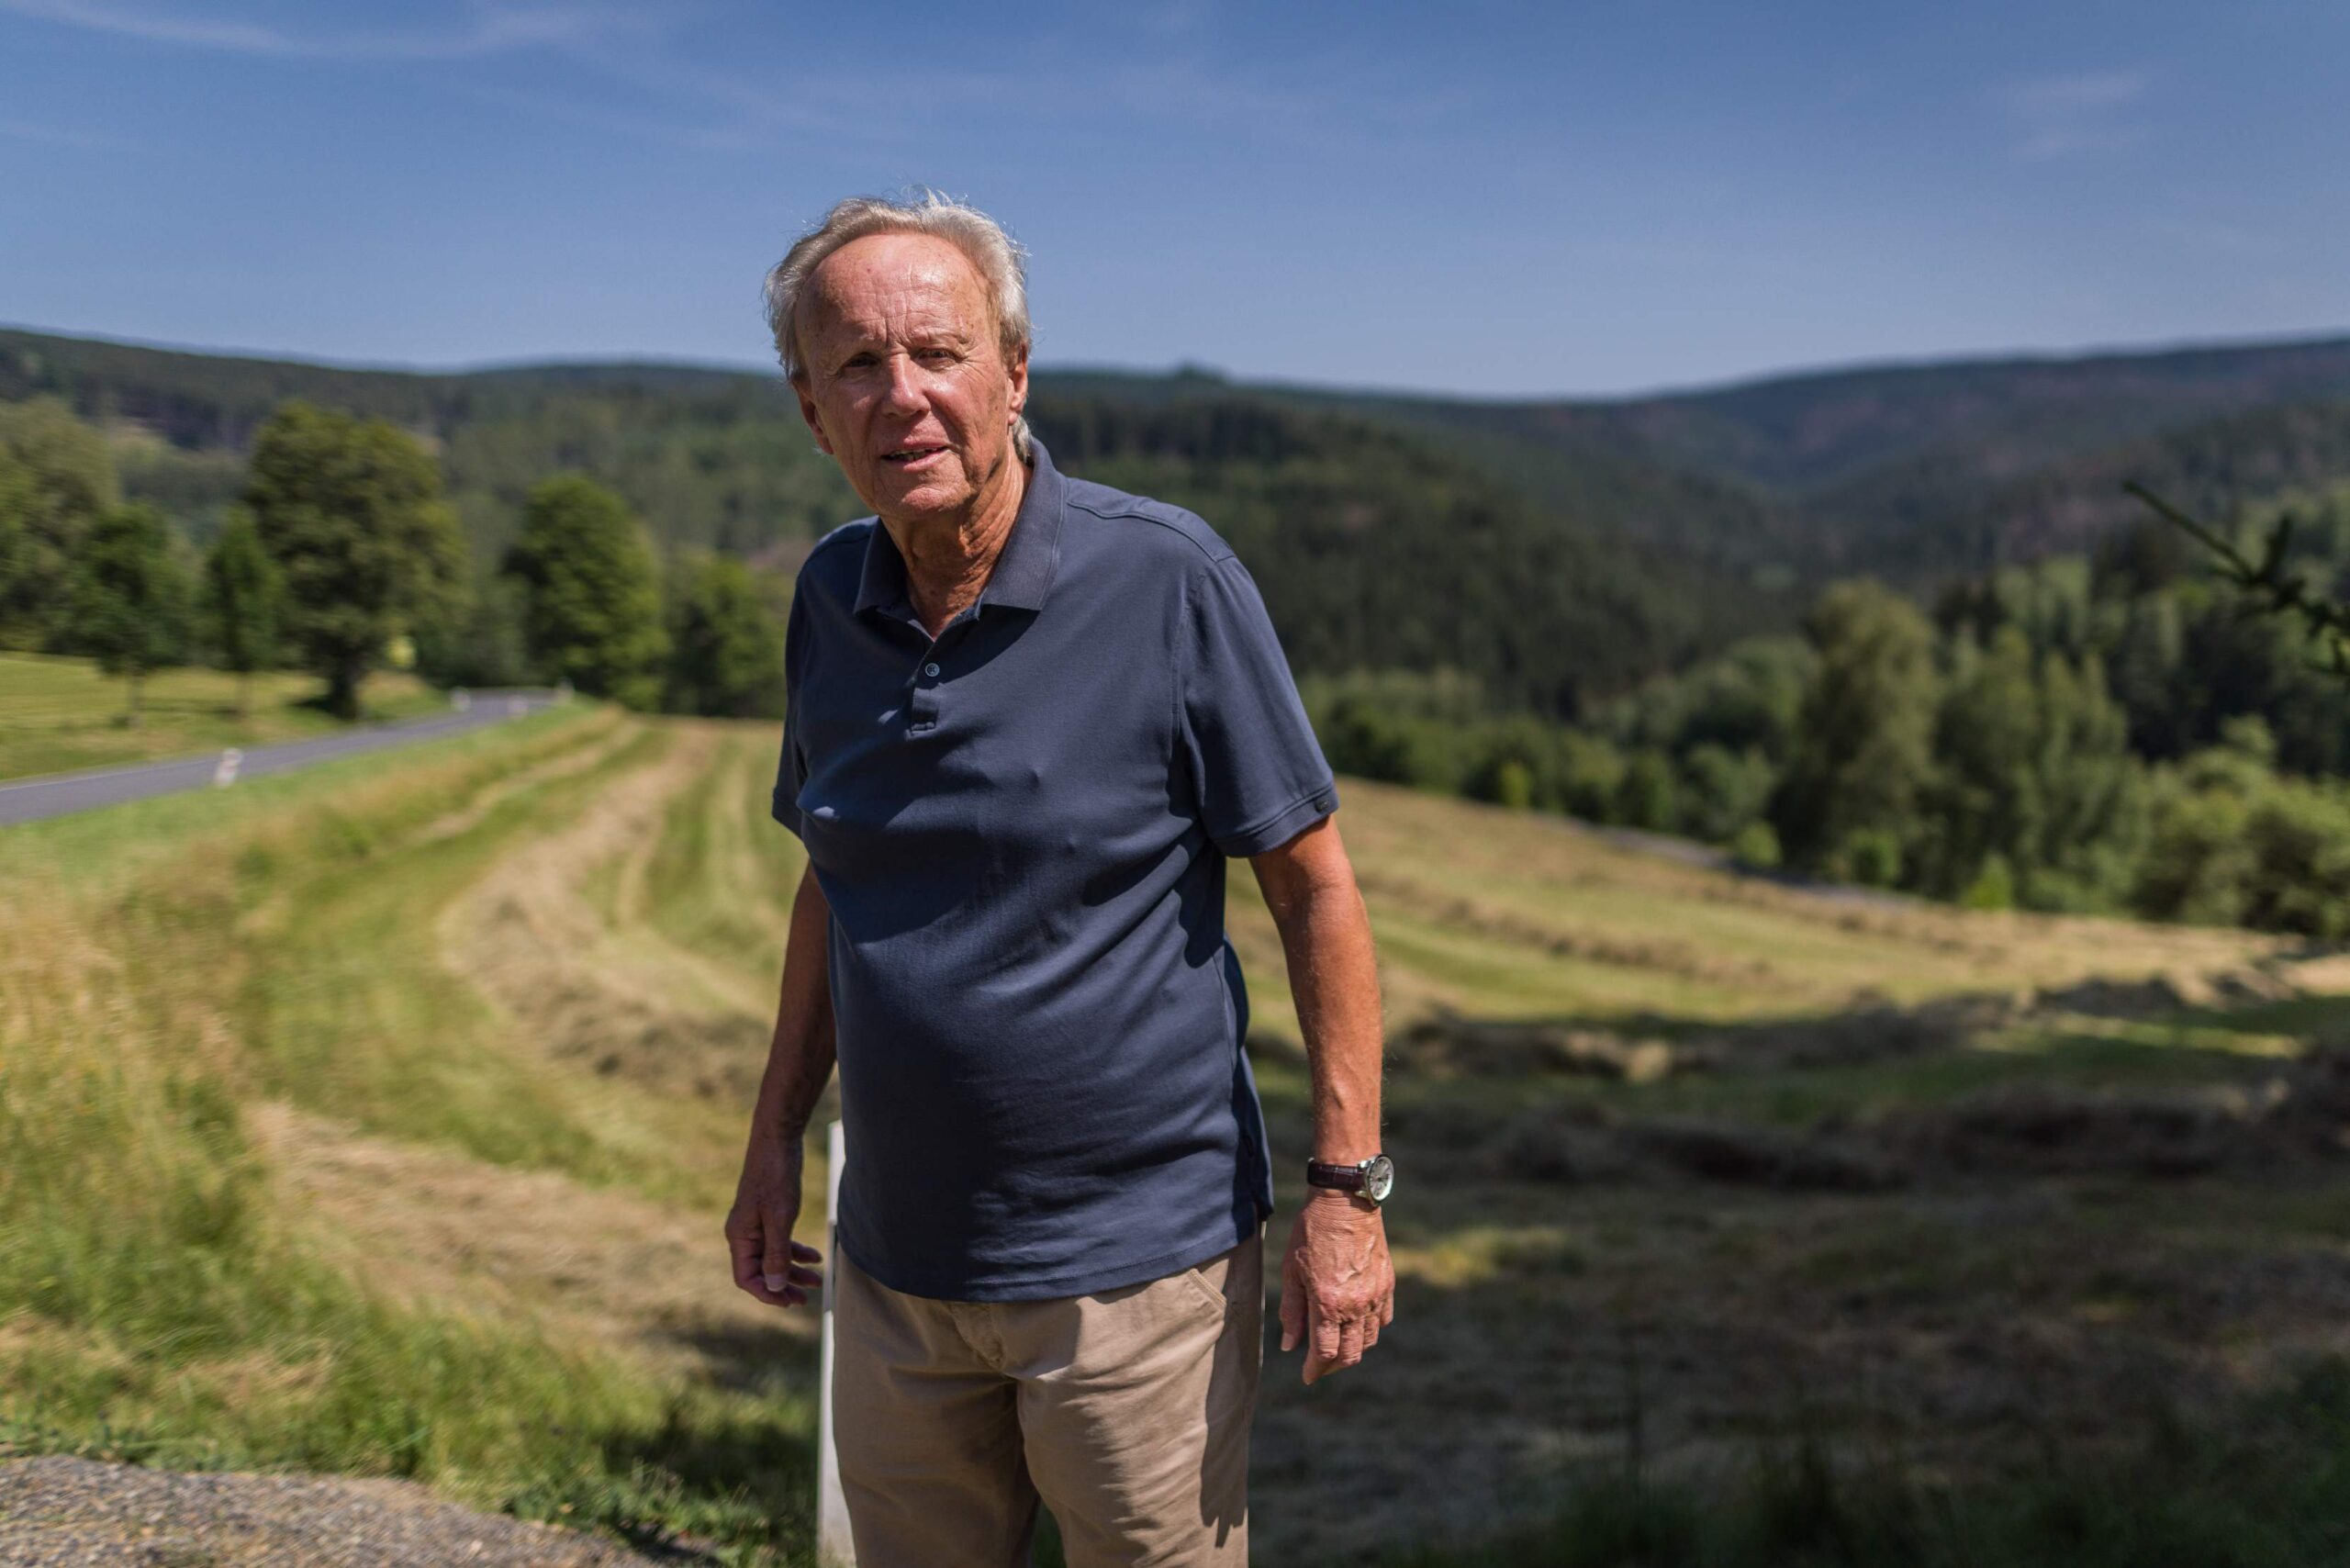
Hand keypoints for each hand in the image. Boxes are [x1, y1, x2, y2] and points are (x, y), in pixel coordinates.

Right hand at [726, 1130, 823, 1308]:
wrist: (778, 1138)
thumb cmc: (776, 1175)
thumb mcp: (780, 1217)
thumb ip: (776, 1252)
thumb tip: (774, 1285)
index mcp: (739, 1236)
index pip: (747, 1278)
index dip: (767, 1293)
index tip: (789, 1301)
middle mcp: (744, 1233)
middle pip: (761, 1271)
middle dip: (783, 1286)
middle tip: (806, 1299)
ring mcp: (756, 1224)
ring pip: (773, 1257)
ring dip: (794, 1270)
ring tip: (817, 1282)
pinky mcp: (769, 1214)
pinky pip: (780, 1241)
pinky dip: (796, 1251)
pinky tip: (815, 1257)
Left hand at [1278, 1189, 1393, 1383]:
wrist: (1345, 1201)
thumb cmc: (1311, 1233)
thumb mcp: (1292, 1271)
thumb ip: (1292, 1312)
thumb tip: (1290, 1346)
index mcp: (1328, 1303)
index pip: (1324, 1353)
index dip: (1314, 1369)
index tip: (1307, 1376)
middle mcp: (1356, 1305)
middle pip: (1350, 1354)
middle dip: (1333, 1366)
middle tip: (1320, 1366)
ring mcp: (1375, 1295)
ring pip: (1369, 1340)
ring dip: (1352, 1349)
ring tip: (1337, 1345)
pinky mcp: (1387, 1284)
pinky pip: (1383, 1319)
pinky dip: (1370, 1329)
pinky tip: (1357, 1324)